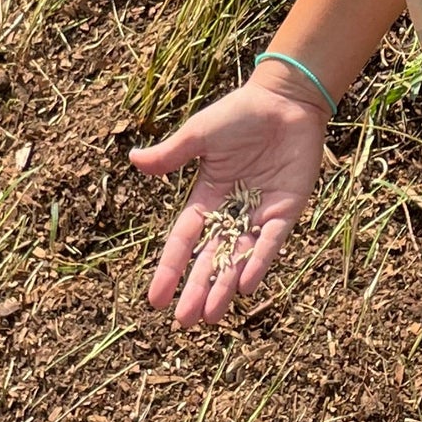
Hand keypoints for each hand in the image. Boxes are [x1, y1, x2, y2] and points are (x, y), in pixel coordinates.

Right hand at [128, 69, 330, 327]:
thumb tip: (134, 160)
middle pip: (211, 258)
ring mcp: (260, 213)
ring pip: (239, 258)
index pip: (184, 240)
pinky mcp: (288, 209)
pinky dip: (259, 263)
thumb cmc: (241, 113)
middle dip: (197, 289)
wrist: (286, 100)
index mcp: (207, 197)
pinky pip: (271, 242)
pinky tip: (245, 286)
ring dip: (224, 286)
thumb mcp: (199, 134)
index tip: (154, 299)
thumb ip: (172, 154)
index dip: (170, 269)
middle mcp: (233, 211)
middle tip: (184, 322)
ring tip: (211, 316)